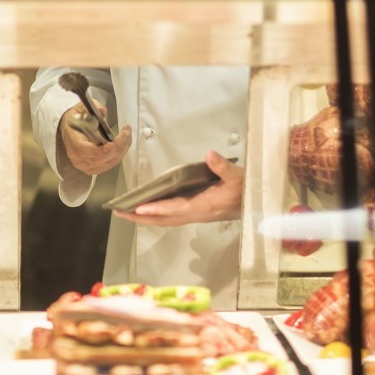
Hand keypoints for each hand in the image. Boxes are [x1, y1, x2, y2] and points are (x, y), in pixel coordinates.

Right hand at [57, 102, 130, 178]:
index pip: (84, 150)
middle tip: (126, 133)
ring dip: (122, 150)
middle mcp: (77, 157)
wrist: (70, 129)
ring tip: (127, 136)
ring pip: (108, 162)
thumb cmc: (76, 119)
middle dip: (118, 146)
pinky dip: (119, 155)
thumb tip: (102, 111)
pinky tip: (123, 144)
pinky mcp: (93, 168)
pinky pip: (110, 164)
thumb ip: (92, 108)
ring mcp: (85, 165)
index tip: (112, 144)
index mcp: (72, 141)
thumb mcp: (82, 108)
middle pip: (101, 158)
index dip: (100, 150)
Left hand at [114, 150, 242, 226]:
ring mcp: (194, 215)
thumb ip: (222, 167)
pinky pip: (170, 216)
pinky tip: (147, 209)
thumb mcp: (237, 176)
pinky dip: (156, 214)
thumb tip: (209, 155)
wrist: (255, 205)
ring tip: (126, 212)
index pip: (176, 208)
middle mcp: (195, 213)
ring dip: (145, 217)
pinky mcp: (195, 213)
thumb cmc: (245, 189)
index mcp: (203, 206)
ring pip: (165, 220)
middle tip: (119, 212)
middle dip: (141, 217)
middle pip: (164, 219)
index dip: (157, 208)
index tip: (139, 208)